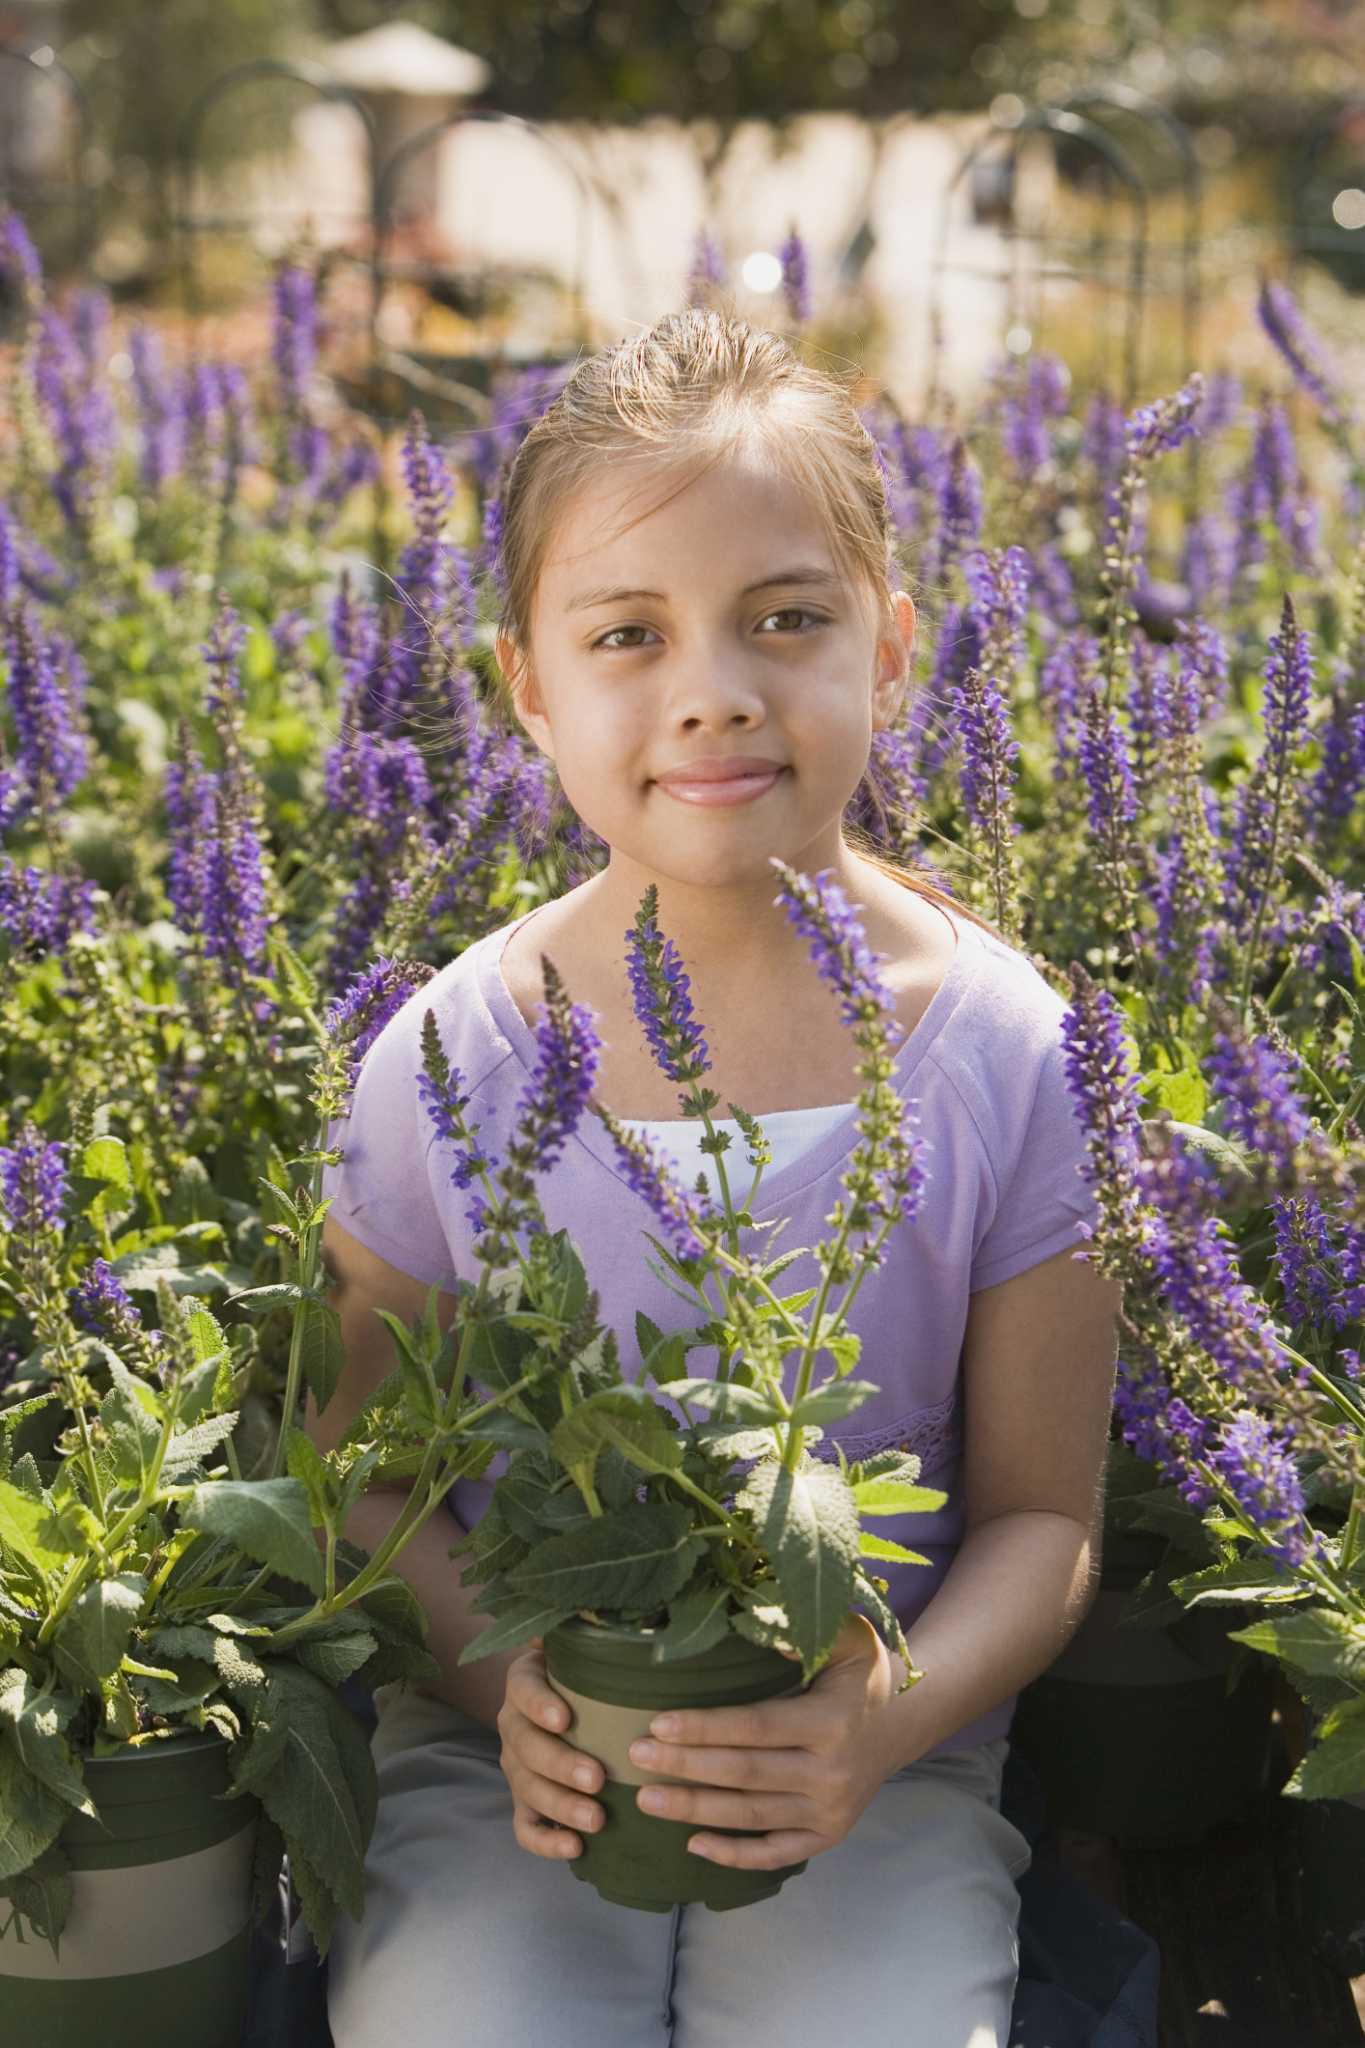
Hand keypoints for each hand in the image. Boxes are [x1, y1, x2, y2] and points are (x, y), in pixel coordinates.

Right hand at [496, 1638, 605, 1860]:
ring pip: (527, 1790)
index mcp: (524, 1682)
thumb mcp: (581, 1647)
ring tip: (596, 1819)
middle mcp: (513, 1724)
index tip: (566, 1718)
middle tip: (597, 1779)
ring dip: (560, 1806)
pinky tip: (575, 1848)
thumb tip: (596, 1604)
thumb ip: (583, 1628)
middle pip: (525, 1747)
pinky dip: (546, 1843)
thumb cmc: (586, 1674)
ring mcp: (516, 1767)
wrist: (571, 1709)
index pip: (522, 1689)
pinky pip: (524, 1828)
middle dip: (560, 1765)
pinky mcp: (525, 1804)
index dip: (540, 1704)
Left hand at [624, 1615, 905, 1869]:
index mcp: (831, 1723)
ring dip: (695, 1810)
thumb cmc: (861, 1672)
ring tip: (645, 1798)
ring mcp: (830, 1812)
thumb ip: (804, 1631)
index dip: (704, 1727)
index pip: (755, 1727)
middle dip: (685, 1766)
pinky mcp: (828, 1836)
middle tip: (635, 1756)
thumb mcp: (847, 1638)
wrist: (903, 1723)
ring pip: (751, 1815)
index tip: (657, 1721)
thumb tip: (759, 1631)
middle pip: (744, 1774)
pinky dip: (735, 1854)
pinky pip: (776, 1853)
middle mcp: (832, 1773)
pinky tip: (693, 1844)